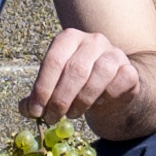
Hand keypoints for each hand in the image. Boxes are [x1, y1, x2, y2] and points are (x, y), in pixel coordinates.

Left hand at [22, 25, 152, 130]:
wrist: (113, 90)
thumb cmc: (78, 85)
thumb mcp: (55, 86)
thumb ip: (39, 95)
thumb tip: (25, 109)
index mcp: (69, 38)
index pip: (53, 61)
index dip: (42, 88)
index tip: (35, 111)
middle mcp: (93, 40)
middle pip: (74, 70)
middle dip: (60, 99)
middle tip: (52, 117)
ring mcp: (114, 53)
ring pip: (96, 77)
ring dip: (80, 102)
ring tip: (72, 114)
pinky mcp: (130, 70)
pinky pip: (116, 86)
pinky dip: (103, 100)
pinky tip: (96, 104)